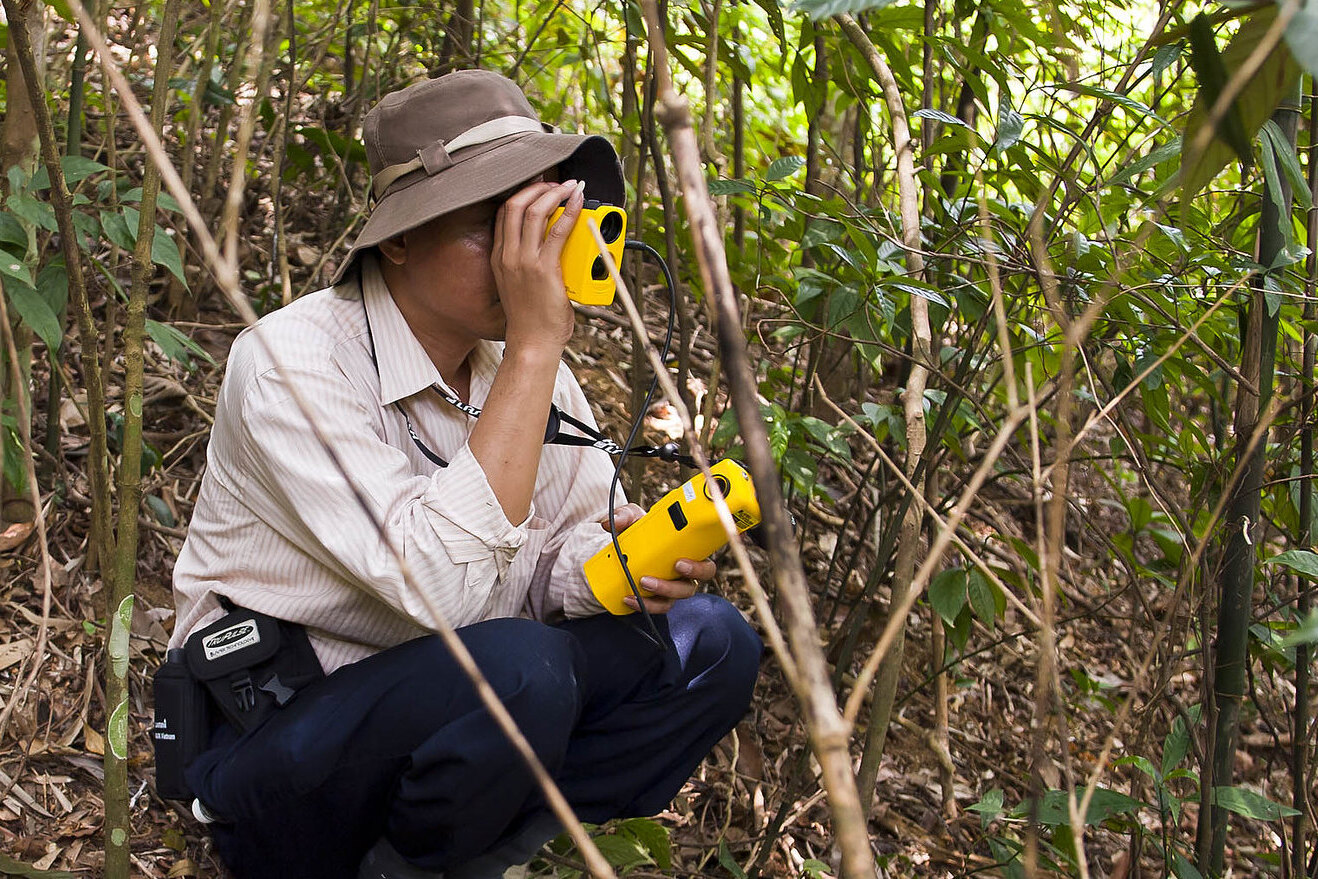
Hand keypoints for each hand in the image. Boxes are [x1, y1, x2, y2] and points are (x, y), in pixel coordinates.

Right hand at [491, 178, 584, 354]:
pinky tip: (578, 202)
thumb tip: (554, 243)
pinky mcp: (545, 269)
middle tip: (556, 183)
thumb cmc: (531, 319)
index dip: (522, 193)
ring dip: (555, 193)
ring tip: (569, 187)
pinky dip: (570, 211)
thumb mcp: (520, 284)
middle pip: (516, 204)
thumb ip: (530, 262)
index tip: (539, 186)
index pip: (505, 213)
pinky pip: (558, 231)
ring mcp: (525, 261)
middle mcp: (508, 255)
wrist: (532, 343)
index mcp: (499, 257)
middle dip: (538, 187)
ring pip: (535, 211)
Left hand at [602, 504, 717, 613]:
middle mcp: (683, 576)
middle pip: (690, 587)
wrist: (625, 548)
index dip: (698, 567)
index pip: (705, 565)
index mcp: (687, 555)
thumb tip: (612, 522)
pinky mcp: (656, 599)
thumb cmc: (640, 532)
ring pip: (672, 600)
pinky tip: (628, 598)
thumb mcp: (633, 519)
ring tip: (640, 584)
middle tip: (651, 579)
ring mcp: (670, 589)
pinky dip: (643, 604)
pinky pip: (655, 607)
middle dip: (674, 586)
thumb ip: (625, 516)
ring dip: (657, 595)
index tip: (679, 562)